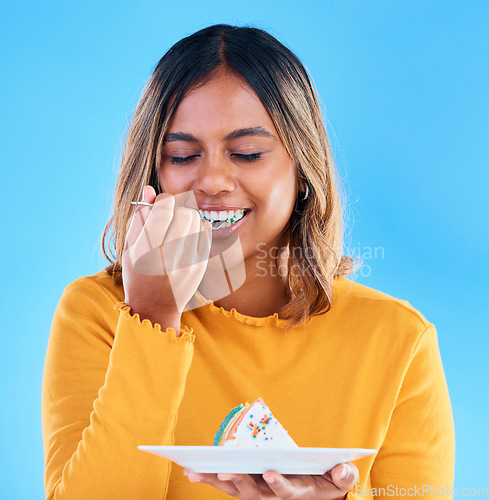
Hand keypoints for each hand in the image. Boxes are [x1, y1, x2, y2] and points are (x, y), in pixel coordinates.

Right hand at [122, 185, 211, 321]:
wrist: (155, 307)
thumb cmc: (138, 274)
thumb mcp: (130, 247)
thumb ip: (139, 217)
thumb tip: (149, 189)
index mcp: (147, 252)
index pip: (164, 210)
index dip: (163, 200)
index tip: (160, 204)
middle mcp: (170, 258)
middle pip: (184, 213)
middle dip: (176, 209)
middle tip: (168, 217)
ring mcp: (189, 263)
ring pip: (197, 220)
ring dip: (187, 217)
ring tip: (176, 228)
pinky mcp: (201, 265)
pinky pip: (205, 232)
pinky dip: (196, 228)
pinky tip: (186, 236)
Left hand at [184, 462, 357, 499]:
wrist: (314, 492)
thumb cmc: (326, 482)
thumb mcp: (341, 478)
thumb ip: (344, 474)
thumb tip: (341, 469)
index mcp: (296, 493)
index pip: (285, 492)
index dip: (278, 484)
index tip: (270, 472)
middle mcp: (272, 497)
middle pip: (253, 493)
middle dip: (239, 481)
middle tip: (224, 470)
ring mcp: (257, 494)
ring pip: (235, 490)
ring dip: (216, 481)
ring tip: (196, 470)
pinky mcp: (247, 488)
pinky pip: (227, 486)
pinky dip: (210, 479)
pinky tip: (193, 472)